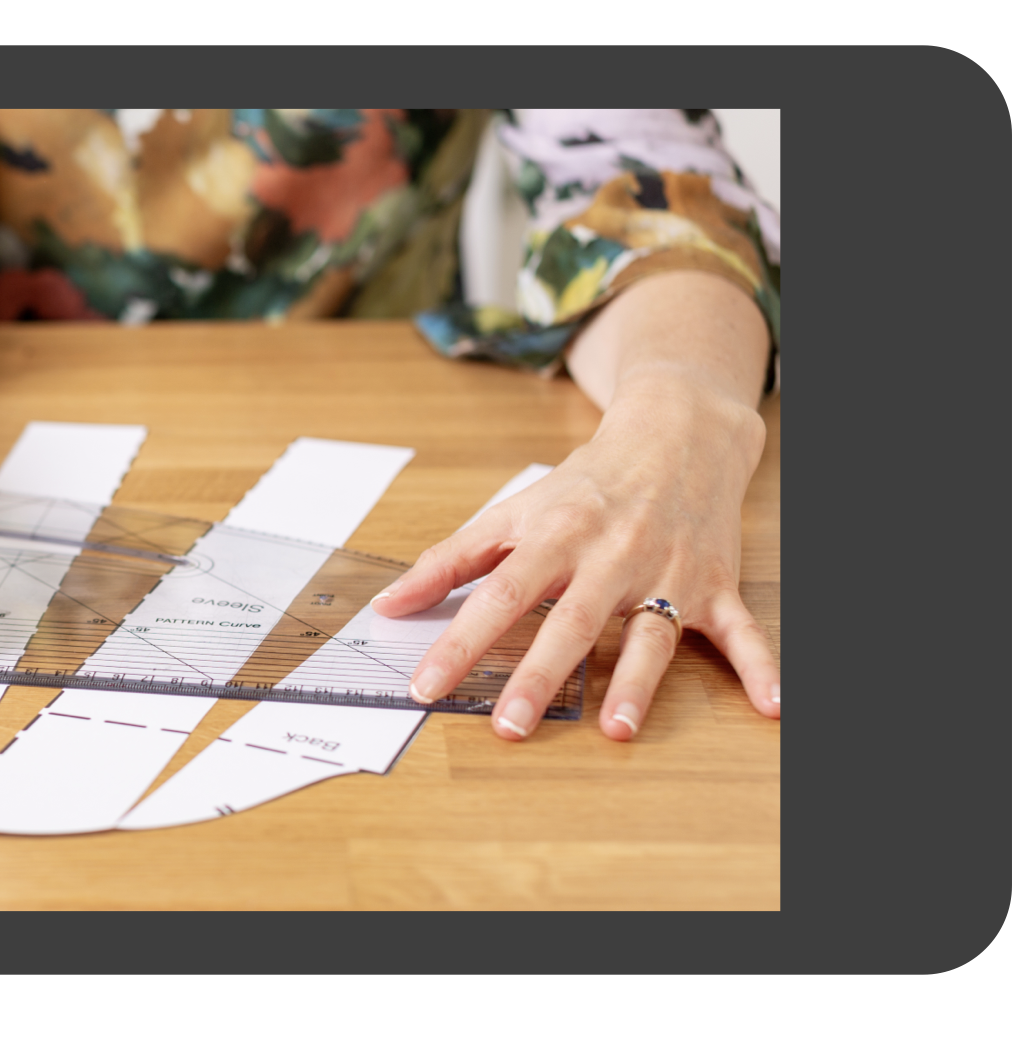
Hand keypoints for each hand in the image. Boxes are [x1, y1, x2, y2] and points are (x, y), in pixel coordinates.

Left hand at [372, 380, 779, 740]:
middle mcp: (610, 557)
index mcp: (555, 537)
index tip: (425, 686)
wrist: (677, 434)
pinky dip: (761, 666)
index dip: (459, 643)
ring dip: (637, 683)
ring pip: (650, 635)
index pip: (497, 595)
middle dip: (539, 674)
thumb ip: (449, 561)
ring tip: (618, 729)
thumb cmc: (584, 484)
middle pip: (570, 622)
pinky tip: (774, 705)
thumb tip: (388, 604)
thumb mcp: (511, 511)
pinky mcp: (713, 587)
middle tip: (509, 725)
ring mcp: (666, 574)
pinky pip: (742, 632)